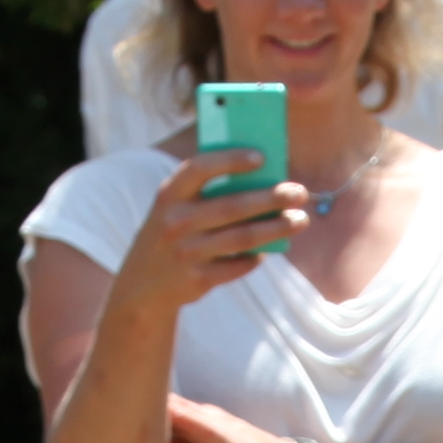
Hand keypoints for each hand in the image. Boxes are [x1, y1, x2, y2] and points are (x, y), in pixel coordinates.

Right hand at [116, 164, 310, 322]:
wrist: (141, 285)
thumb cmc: (172, 234)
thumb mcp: (175, 208)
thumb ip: (206, 194)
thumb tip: (263, 180)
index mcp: (169, 195)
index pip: (200, 169)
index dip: (230, 160)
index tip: (262, 157)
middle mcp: (175, 222)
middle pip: (232, 206)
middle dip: (270, 198)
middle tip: (300, 192)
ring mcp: (186, 253)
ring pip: (241, 239)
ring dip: (276, 228)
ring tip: (300, 220)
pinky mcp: (196, 279)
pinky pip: (237, 266)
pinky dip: (255, 258)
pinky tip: (268, 250)